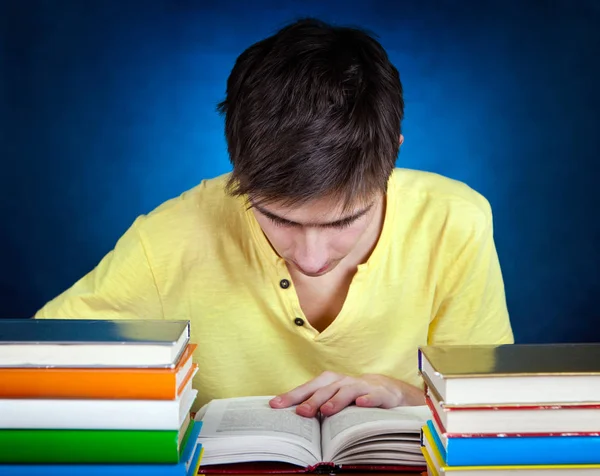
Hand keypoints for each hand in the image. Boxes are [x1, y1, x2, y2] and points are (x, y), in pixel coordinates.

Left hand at [269, 371, 424, 417]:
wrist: (384, 389)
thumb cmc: (350, 394)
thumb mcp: (331, 397)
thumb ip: (313, 405)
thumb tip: (288, 418)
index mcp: (328, 382)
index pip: (307, 389)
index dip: (291, 396)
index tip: (275, 405)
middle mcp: (342, 382)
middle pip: (325, 390)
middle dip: (312, 400)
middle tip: (301, 413)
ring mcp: (361, 387)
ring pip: (347, 392)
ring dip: (337, 400)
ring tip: (327, 410)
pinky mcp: (379, 394)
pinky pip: (373, 396)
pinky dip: (367, 399)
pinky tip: (362, 404)